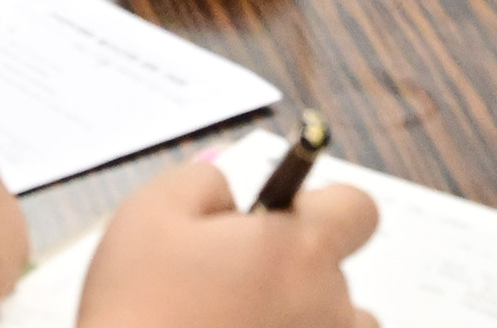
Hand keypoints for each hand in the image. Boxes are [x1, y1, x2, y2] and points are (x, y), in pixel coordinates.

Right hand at [79, 161, 379, 327]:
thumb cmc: (138, 310)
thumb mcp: (151, 213)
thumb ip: (203, 182)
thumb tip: (229, 197)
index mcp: (300, 251)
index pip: (358, 209)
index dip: (323, 206)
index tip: (282, 219)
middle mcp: (327, 308)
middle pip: (338, 273)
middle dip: (293, 268)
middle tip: (231, 282)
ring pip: (336, 325)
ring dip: (304, 318)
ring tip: (244, 322)